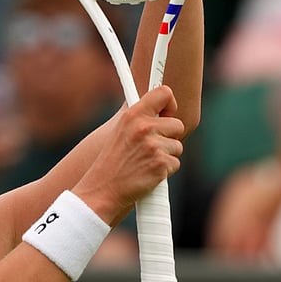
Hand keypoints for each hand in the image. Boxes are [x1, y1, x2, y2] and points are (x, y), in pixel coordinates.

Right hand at [73, 86, 183, 223]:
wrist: (103, 188)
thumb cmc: (113, 161)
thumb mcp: (121, 131)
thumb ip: (140, 119)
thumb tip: (161, 109)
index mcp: (133, 115)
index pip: (164, 93)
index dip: (170, 104)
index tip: (166, 113)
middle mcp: (143, 127)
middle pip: (177, 124)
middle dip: (169, 137)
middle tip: (152, 147)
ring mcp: (153, 146)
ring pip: (177, 146)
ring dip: (166, 155)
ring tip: (146, 161)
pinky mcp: (160, 164)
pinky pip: (175, 163)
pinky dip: (165, 170)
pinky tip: (148, 172)